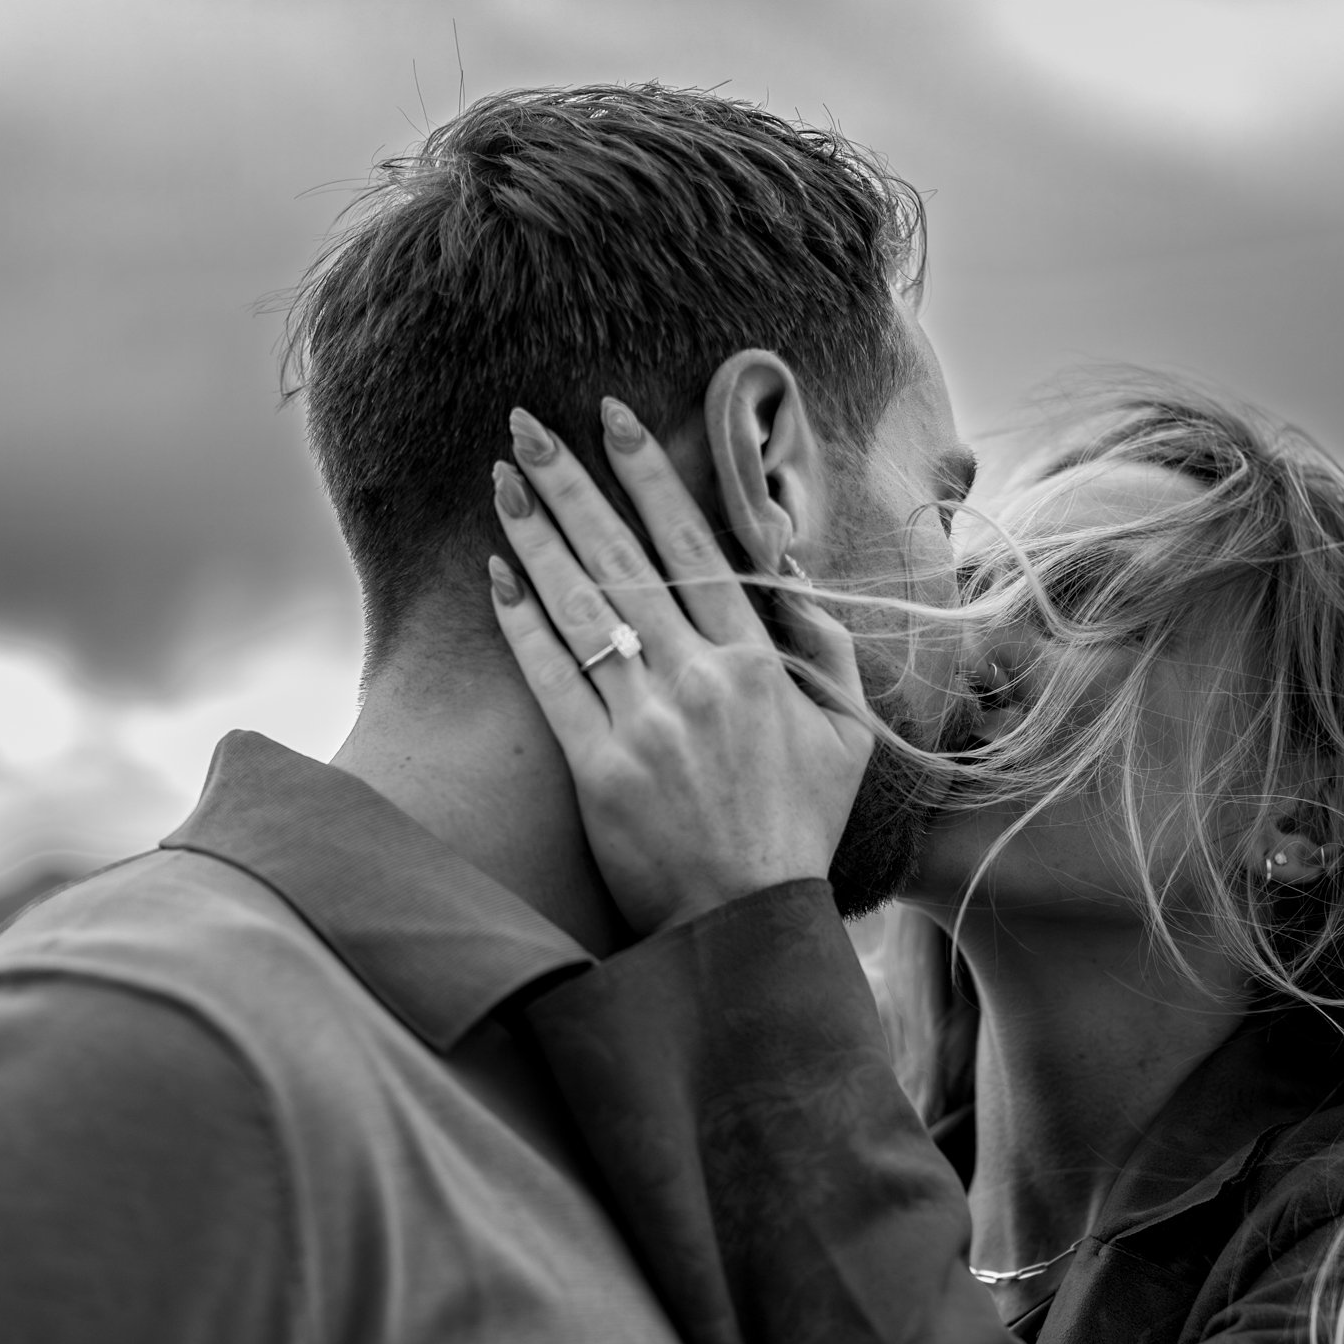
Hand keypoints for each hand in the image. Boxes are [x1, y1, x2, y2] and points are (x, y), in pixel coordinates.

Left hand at [488, 397, 873, 936]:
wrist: (747, 925)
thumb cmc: (797, 827)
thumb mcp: (846, 733)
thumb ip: (821, 645)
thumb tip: (784, 566)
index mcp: (758, 662)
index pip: (694, 544)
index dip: (649, 475)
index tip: (613, 418)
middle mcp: (699, 680)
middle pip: (623, 558)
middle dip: (572, 482)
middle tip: (526, 424)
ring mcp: (644, 724)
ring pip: (580, 607)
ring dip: (536, 536)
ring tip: (501, 481)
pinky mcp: (598, 770)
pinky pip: (551, 679)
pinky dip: (523, 624)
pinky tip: (497, 575)